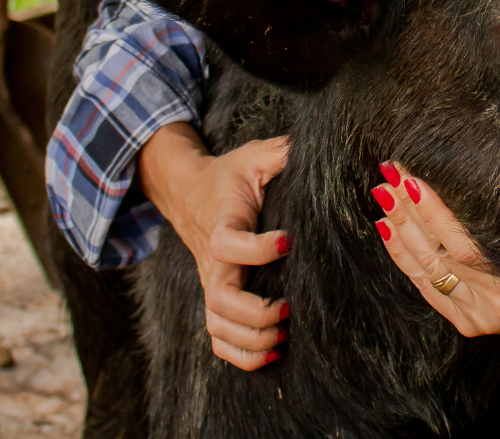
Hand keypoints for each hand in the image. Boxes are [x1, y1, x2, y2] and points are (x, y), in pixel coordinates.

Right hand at [137, 123, 291, 369]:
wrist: (190, 194)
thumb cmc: (230, 177)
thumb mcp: (253, 157)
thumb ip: (279, 152)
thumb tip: (310, 144)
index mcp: (222, 225)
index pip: (227, 244)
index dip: (256, 248)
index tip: (287, 240)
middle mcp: (213, 261)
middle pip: (220, 298)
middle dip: (256, 312)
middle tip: (288, 307)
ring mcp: (213, 283)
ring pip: (217, 326)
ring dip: (251, 339)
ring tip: (284, 334)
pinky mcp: (216, 299)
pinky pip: (217, 339)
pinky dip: (240, 355)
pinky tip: (272, 352)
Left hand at [372, 163, 499, 382]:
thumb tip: (466, 174)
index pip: (463, 244)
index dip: (434, 210)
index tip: (412, 175)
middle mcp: (493, 306)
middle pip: (438, 254)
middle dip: (410, 210)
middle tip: (391, 171)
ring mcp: (476, 318)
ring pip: (425, 269)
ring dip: (400, 227)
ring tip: (384, 191)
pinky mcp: (464, 324)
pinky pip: (423, 286)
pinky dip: (402, 255)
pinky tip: (388, 226)